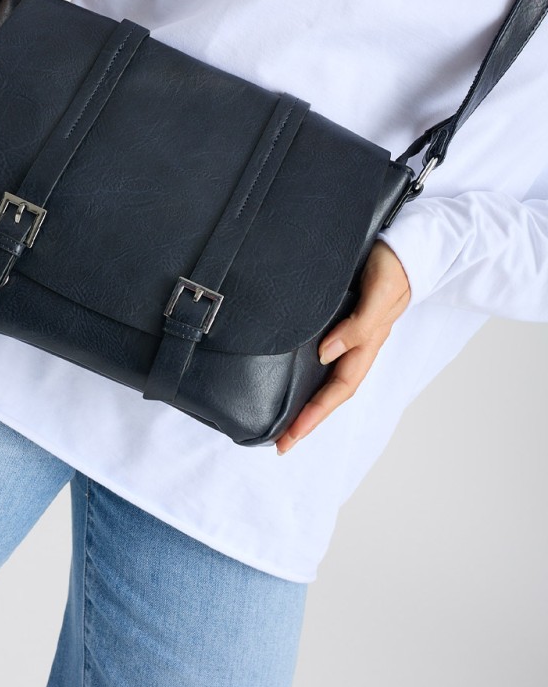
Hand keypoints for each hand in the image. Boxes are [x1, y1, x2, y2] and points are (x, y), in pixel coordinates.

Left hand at [275, 239, 411, 454]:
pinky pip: (325, 355)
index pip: (338, 389)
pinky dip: (309, 373)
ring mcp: (350, 334)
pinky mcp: (342, 318)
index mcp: (368, 344)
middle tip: (281, 444)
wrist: (405, 242)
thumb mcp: (379, 294)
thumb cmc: (395, 266)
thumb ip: (358, 325)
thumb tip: (324, 353)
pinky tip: (293, 376)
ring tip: (286, 422)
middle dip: (308, 420)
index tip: (290, 437)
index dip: (315, 415)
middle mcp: (358, 345)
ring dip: (308, 402)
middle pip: (331, 392)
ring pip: (327, 378)